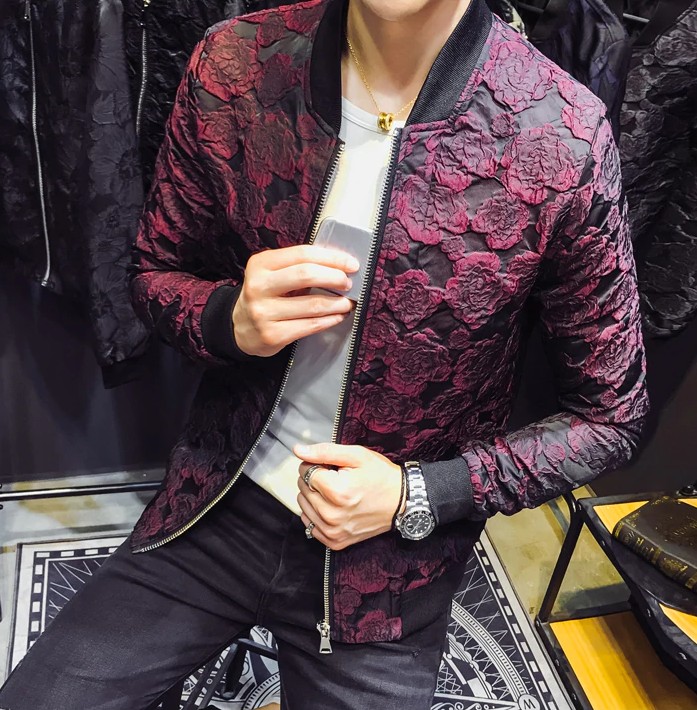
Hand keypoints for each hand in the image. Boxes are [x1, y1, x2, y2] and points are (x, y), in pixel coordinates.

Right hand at [232, 245, 359, 356]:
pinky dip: (329, 320)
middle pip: (306, 275)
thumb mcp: (273, 274)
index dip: (332, 258)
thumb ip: (298, 267)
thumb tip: (338, 266)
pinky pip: (309, 326)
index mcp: (260, 264)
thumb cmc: (265, 296)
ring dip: (337, 303)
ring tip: (347, 302)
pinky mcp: (272, 334)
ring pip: (312, 304)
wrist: (241, 327)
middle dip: (335, 278)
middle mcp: (259, 286)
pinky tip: (337, 317)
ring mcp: (263, 312)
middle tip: (348, 283)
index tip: (350, 264)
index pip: (302, 254)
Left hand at [294, 442, 404, 550]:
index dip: (317, 464)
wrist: (402, 502)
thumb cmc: (381, 476)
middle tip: (337, 479)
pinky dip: (317, 513)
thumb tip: (298, 450)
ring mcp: (333, 531)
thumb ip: (324, 452)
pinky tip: (332, 507)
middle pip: (303, 488)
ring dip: (314, 496)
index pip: (305, 471)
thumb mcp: (357, 456)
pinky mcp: (335, 542)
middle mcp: (332, 515)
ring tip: (336, 493)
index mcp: (337, 491)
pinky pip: (309, 524)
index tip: (332, 467)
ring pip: (303, 505)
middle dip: (315, 480)